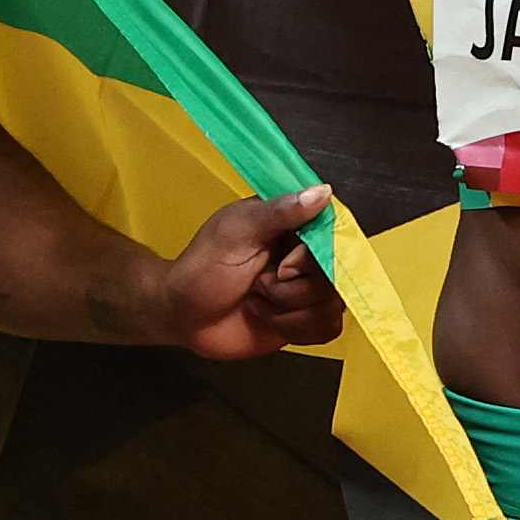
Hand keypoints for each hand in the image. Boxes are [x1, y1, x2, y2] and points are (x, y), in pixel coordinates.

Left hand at [141, 183, 342, 359]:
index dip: (314, 256)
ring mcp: (307, 289)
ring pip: (332, 305)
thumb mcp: (237, 232)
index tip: (285, 265)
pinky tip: (266, 318)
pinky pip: (327, 328)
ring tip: (257, 299)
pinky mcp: (304, 319)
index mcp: (293, 225)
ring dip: (288, 308)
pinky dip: (294, 328)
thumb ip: (280, 211)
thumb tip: (322, 191)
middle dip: (293, 287)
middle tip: (259, 282)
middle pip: (336, 274)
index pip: (335, 233)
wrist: (182, 315)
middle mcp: (306, 256)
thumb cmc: (201, 268)